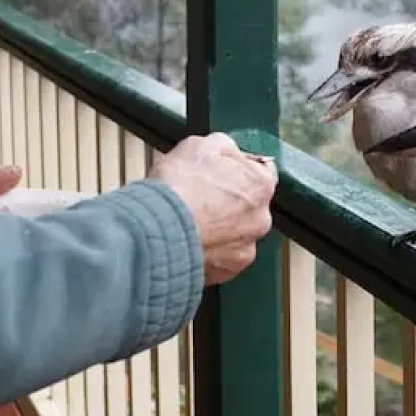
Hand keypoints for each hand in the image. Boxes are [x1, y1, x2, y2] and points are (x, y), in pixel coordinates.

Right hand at [151, 133, 276, 284]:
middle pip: (247, 207)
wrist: (155, 231)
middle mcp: (260, 219)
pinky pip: (221, 257)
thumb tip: (228, 151)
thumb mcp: (200, 145)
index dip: (236, 171)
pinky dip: (208, 251)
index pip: (259, 173)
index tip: (220, 174)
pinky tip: (189, 240)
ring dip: (218, 229)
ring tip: (190, 222)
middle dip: (227, 203)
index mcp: (260, 185)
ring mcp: (245, 248)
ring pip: (234, 234)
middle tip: (199, 200)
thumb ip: (224, 148)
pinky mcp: (227, 271)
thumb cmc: (177, 189)